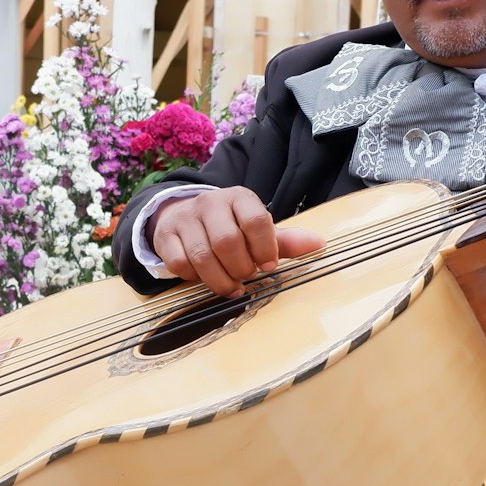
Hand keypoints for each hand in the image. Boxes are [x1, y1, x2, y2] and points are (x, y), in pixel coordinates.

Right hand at [148, 187, 324, 296]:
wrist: (183, 215)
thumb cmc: (229, 226)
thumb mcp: (257, 229)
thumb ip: (284, 240)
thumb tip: (318, 245)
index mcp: (239, 198)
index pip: (256, 220)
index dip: (264, 248)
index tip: (268, 266)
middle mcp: (210, 203)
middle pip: (227, 241)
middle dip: (241, 268)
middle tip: (246, 276)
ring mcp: (185, 218)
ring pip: (202, 256)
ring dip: (220, 280)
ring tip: (232, 287)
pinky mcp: (166, 236)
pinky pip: (180, 264)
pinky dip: (195, 278)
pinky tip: (205, 278)